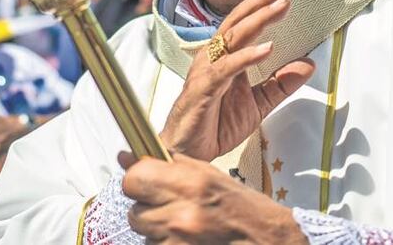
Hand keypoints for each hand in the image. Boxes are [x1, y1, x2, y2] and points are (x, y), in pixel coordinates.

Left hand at [120, 152, 304, 244]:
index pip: (134, 179)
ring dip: (157, 229)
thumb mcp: (208, 174)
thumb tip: (128, 156)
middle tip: (169, 206)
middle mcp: (180, 216)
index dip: (137, 179)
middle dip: (147, 207)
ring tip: (183, 225)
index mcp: (190, 185)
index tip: (144, 180)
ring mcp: (176, 243)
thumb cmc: (242, 209)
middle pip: (134, 210)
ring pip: (143, 233)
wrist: (265, 242)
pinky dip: (165, 244)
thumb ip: (166, 164)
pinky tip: (186, 239)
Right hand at [159, 0, 314, 160]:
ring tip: (281, 7)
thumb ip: (281, 83)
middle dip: (264, 1)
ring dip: (259, 20)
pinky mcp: (204, 88)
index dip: (265, 4)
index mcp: (225, 56)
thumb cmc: (215, 125)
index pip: (246, 22)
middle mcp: (214, 56)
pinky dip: (247, 56)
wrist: (187, 153)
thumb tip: (308, 64)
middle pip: (239, 20)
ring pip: (233, 37)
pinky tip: (267, 49)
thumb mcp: (258, 103)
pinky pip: (227, 68)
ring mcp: (207, 70)